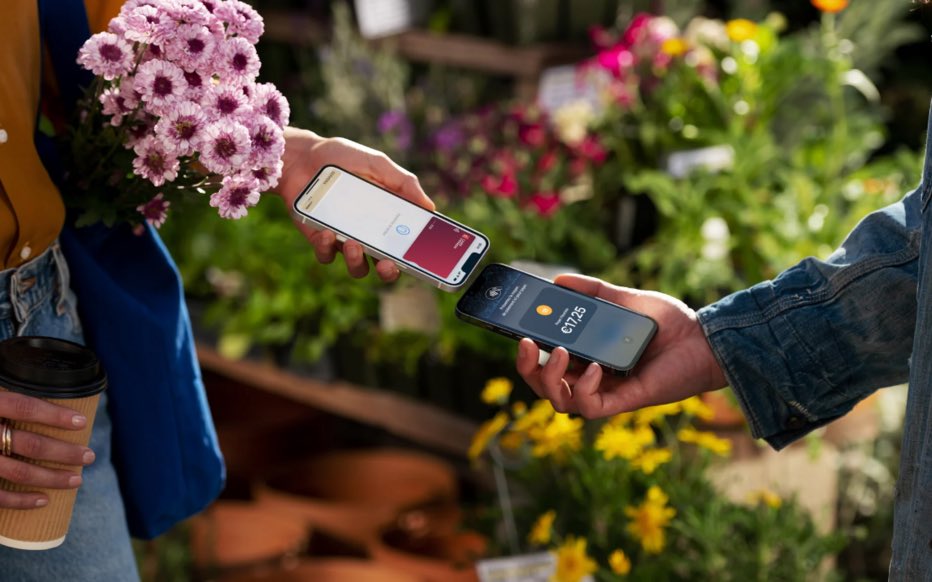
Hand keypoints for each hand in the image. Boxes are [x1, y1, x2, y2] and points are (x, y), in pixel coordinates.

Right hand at [0, 392, 94, 508]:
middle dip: (64, 451)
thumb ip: (8, 395)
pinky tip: (43, 501)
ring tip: (77, 479)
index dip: (53, 414)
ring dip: (52, 477)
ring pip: (17, 471)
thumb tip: (48, 389)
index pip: (23, 406)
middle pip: (28, 442)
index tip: (80, 422)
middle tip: (89, 456)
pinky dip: (20, 501)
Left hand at [274, 128, 433, 281]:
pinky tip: (325, 232)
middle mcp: (368, 234)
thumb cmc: (343, 158)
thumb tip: (430, 206)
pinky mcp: (319, 239)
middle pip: (385, 265)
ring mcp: (343, 239)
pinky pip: (326, 255)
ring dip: (357, 261)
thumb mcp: (377, 164)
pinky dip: (327, 248)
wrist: (302, 156)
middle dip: (388, 271)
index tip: (419, 258)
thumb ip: (404, 182)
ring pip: (357, 267)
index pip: (405, 245)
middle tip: (387, 264)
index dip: (415, 257)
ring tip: (353, 244)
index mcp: (387, 218)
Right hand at [515, 274, 728, 418]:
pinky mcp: (624, 401)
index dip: (528, 353)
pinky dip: (583, 389)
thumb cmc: (669, 323)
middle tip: (528, 344)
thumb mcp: (625, 299)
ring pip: (560, 402)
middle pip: (545, 386)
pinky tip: (593, 369)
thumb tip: (559, 279)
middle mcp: (591, 377)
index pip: (547, 361)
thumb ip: (593, 290)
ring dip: (550, 379)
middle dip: (528, 369)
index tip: (519, 332)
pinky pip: (590, 407)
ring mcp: (606, 391)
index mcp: (587, 356)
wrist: (705, 338)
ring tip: (560, 353)